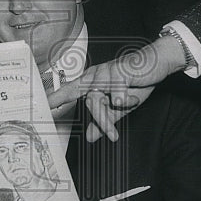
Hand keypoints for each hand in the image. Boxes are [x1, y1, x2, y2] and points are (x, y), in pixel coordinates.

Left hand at [47, 39, 182, 140]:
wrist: (156, 64)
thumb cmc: (136, 81)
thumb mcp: (119, 107)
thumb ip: (104, 120)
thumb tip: (90, 137)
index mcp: (92, 82)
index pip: (70, 91)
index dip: (56, 98)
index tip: (44, 106)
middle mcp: (95, 76)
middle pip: (89, 103)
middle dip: (101, 121)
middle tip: (113, 135)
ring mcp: (105, 73)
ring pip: (99, 101)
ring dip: (109, 116)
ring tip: (120, 126)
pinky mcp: (118, 72)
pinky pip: (117, 94)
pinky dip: (126, 99)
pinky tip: (130, 96)